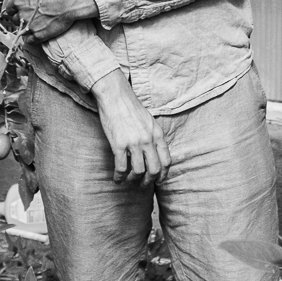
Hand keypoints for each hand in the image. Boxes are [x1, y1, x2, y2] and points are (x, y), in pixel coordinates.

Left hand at [5, 0, 95, 40]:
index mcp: (18, 1)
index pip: (9, 8)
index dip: (14, 7)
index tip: (21, 6)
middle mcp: (22, 14)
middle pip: (15, 19)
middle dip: (20, 16)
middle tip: (30, 13)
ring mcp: (30, 26)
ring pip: (21, 30)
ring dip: (26, 27)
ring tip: (35, 22)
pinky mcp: (40, 35)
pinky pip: (30, 41)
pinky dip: (31, 38)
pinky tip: (37, 33)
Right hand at [93, 70, 170, 186]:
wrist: (115, 96)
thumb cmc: (131, 107)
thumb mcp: (149, 121)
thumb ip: (154, 137)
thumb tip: (156, 153)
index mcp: (157, 134)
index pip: (166, 161)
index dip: (163, 175)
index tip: (158, 181)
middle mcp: (148, 140)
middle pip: (154, 170)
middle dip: (149, 181)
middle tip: (143, 184)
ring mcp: (133, 143)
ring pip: (138, 171)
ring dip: (133, 180)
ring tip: (129, 180)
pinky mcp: (118, 144)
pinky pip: (121, 167)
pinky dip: (119, 177)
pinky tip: (117, 179)